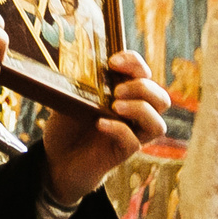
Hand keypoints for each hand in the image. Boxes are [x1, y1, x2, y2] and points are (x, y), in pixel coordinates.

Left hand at [42, 52, 169, 207]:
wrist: (56, 159)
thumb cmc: (67, 126)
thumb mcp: (71, 98)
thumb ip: (82, 81)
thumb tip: (85, 59)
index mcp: (126, 94)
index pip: (143, 73)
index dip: (135, 63)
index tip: (113, 61)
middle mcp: (135, 114)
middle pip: (161, 98)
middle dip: (143, 87)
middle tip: (117, 90)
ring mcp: (131, 135)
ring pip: (158, 125)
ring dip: (140, 110)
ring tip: (115, 106)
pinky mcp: (122, 153)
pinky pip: (133, 143)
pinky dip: (119, 129)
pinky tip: (100, 123)